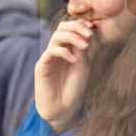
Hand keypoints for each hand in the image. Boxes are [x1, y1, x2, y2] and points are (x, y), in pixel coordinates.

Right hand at [35, 18, 93, 133]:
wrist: (65, 110)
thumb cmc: (75, 90)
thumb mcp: (83, 67)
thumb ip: (82, 50)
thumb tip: (85, 30)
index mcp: (70, 49)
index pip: (72, 29)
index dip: (81, 24)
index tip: (93, 27)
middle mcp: (59, 50)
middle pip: (62, 27)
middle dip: (76, 26)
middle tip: (89, 32)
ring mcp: (50, 57)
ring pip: (57, 35)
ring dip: (72, 37)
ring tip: (85, 46)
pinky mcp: (42, 65)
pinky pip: (51, 51)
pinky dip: (64, 52)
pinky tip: (74, 61)